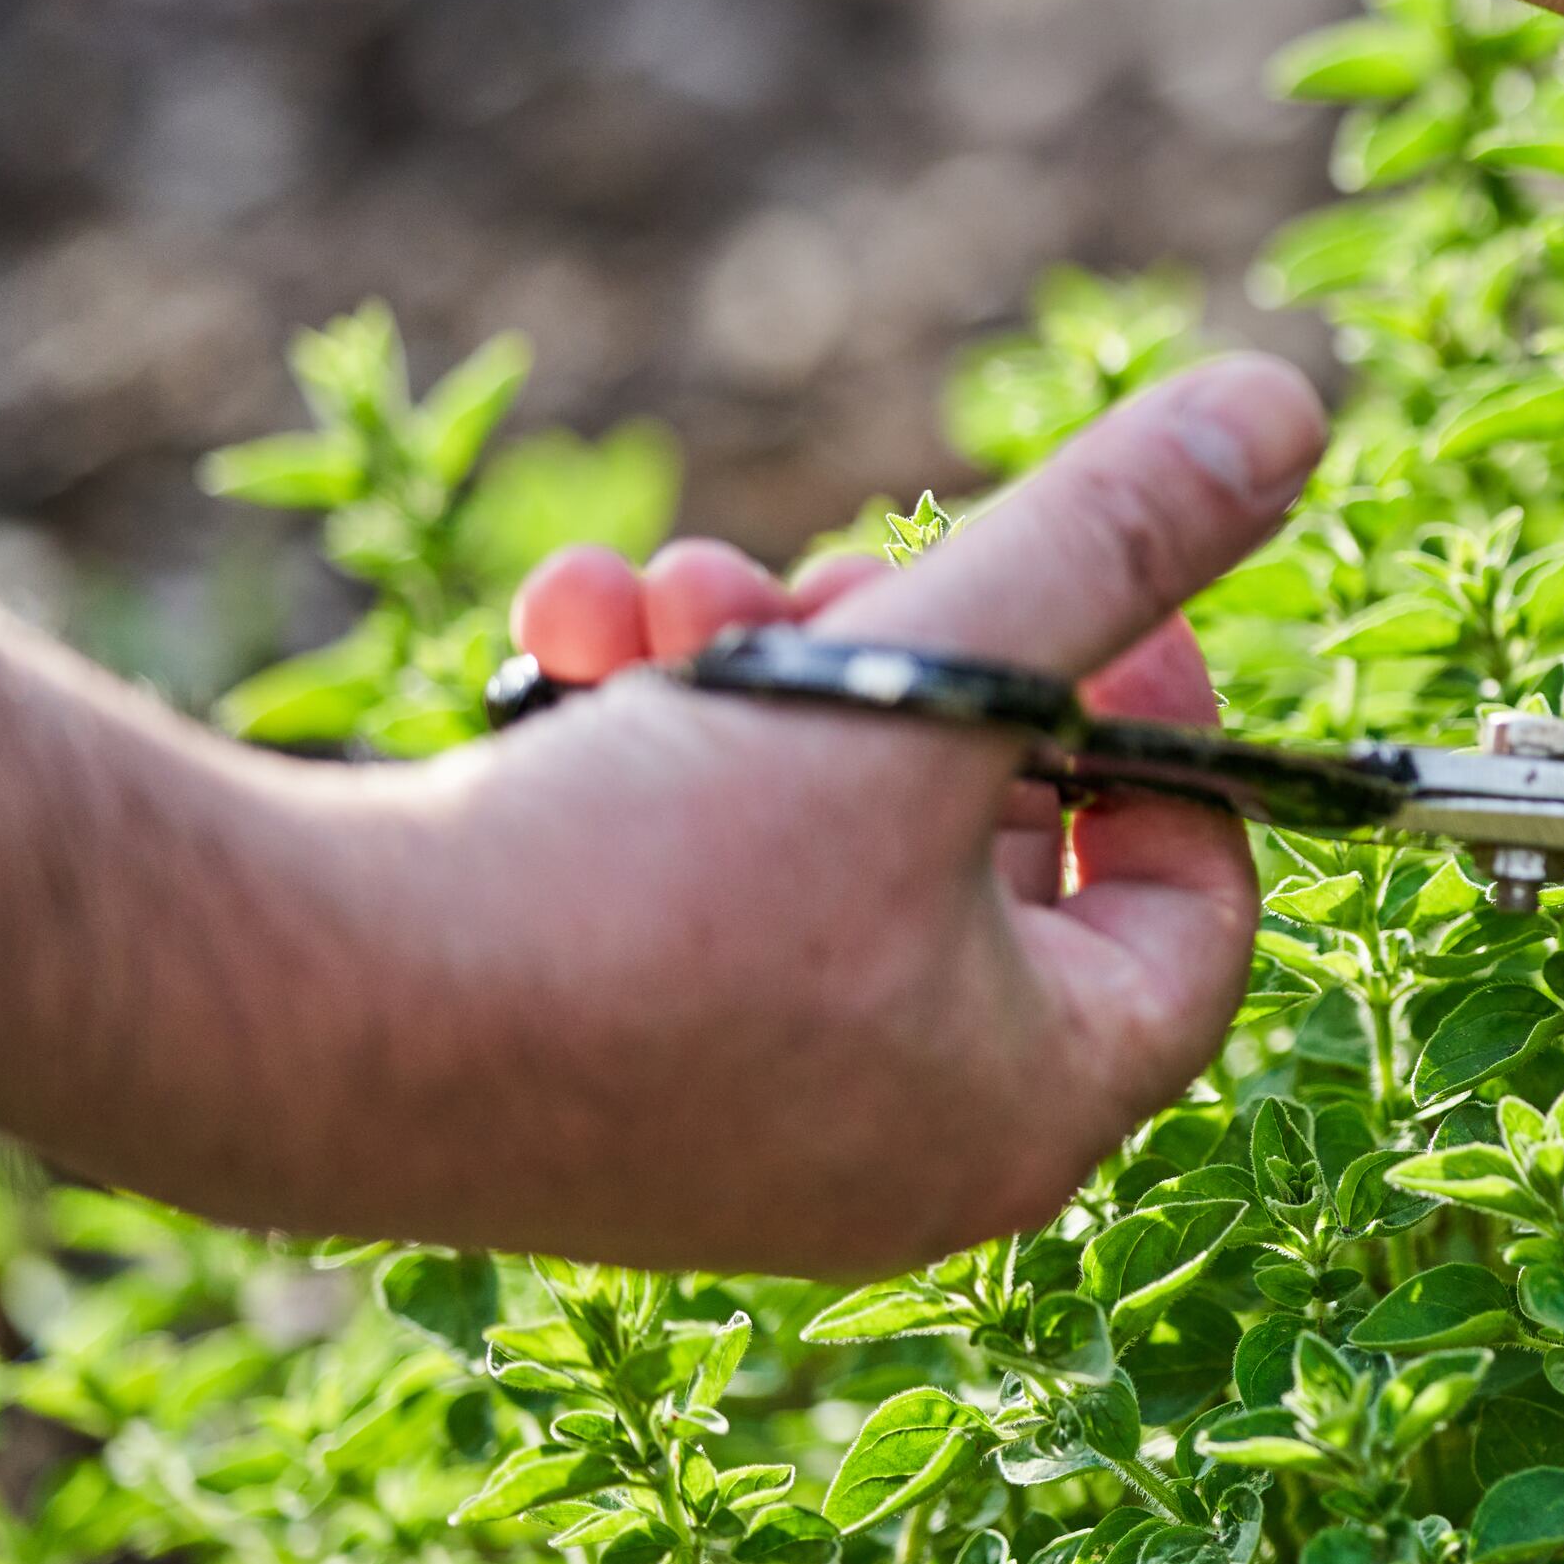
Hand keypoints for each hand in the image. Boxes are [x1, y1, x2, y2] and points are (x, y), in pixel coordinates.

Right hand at [307, 358, 1323, 1273]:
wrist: (283, 1005)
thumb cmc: (632, 892)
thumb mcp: (930, 673)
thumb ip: (1116, 535)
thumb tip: (1281, 412)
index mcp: (1027, 1106)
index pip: (1199, 906)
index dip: (1166, 723)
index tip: (1090, 599)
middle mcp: (899, 1151)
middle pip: (996, 850)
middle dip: (922, 664)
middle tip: (841, 573)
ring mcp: (737, 1128)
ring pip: (823, 835)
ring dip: (765, 674)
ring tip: (683, 595)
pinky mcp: (594, 1076)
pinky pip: (688, 884)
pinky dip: (651, 747)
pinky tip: (577, 641)